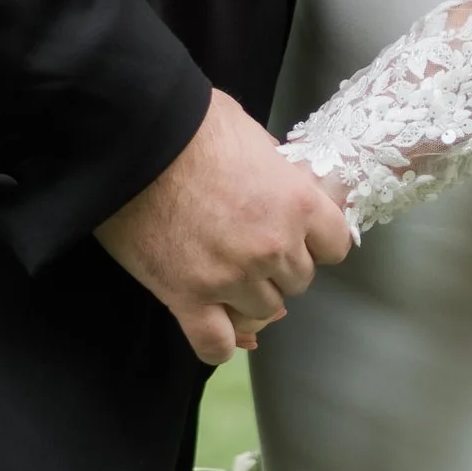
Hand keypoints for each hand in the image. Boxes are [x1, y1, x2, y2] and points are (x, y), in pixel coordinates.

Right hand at [96, 87, 352, 364]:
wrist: (135, 138)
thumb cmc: (194, 125)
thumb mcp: (254, 135)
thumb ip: (280, 173)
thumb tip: (288, 188)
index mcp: (296, 203)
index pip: (335, 245)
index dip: (316, 239)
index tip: (298, 232)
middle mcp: (272, 247)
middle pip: (299, 281)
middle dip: (280, 265)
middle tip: (250, 243)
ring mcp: (231, 278)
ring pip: (264, 312)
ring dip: (249, 296)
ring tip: (226, 272)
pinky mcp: (187, 298)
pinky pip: (217, 344)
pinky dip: (218, 340)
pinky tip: (212, 319)